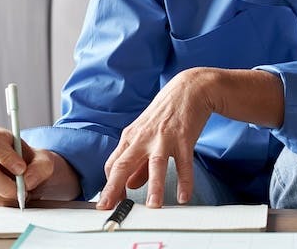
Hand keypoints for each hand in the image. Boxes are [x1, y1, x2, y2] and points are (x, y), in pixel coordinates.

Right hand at [0, 127, 80, 205]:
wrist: (31, 176)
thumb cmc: (34, 163)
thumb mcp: (45, 161)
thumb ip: (40, 167)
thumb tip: (28, 181)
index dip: (6, 156)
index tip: (22, 168)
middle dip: (8, 186)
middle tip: (24, 190)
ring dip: (10, 197)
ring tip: (23, 193)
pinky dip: (6, 204)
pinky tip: (15, 197)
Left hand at [97, 68, 214, 208]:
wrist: (188, 89)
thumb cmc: (165, 113)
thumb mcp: (146, 135)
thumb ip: (138, 163)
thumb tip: (129, 185)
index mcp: (131, 137)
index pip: (113, 164)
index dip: (109, 185)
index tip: (108, 203)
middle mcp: (143, 138)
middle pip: (124, 164)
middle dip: (114, 188)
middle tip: (109, 208)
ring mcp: (163, 138)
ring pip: (155, 164)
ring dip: (154, 186)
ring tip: (153, 207)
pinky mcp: (183, 138)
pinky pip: (184, 163)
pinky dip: (184, 181)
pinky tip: (183, 197)